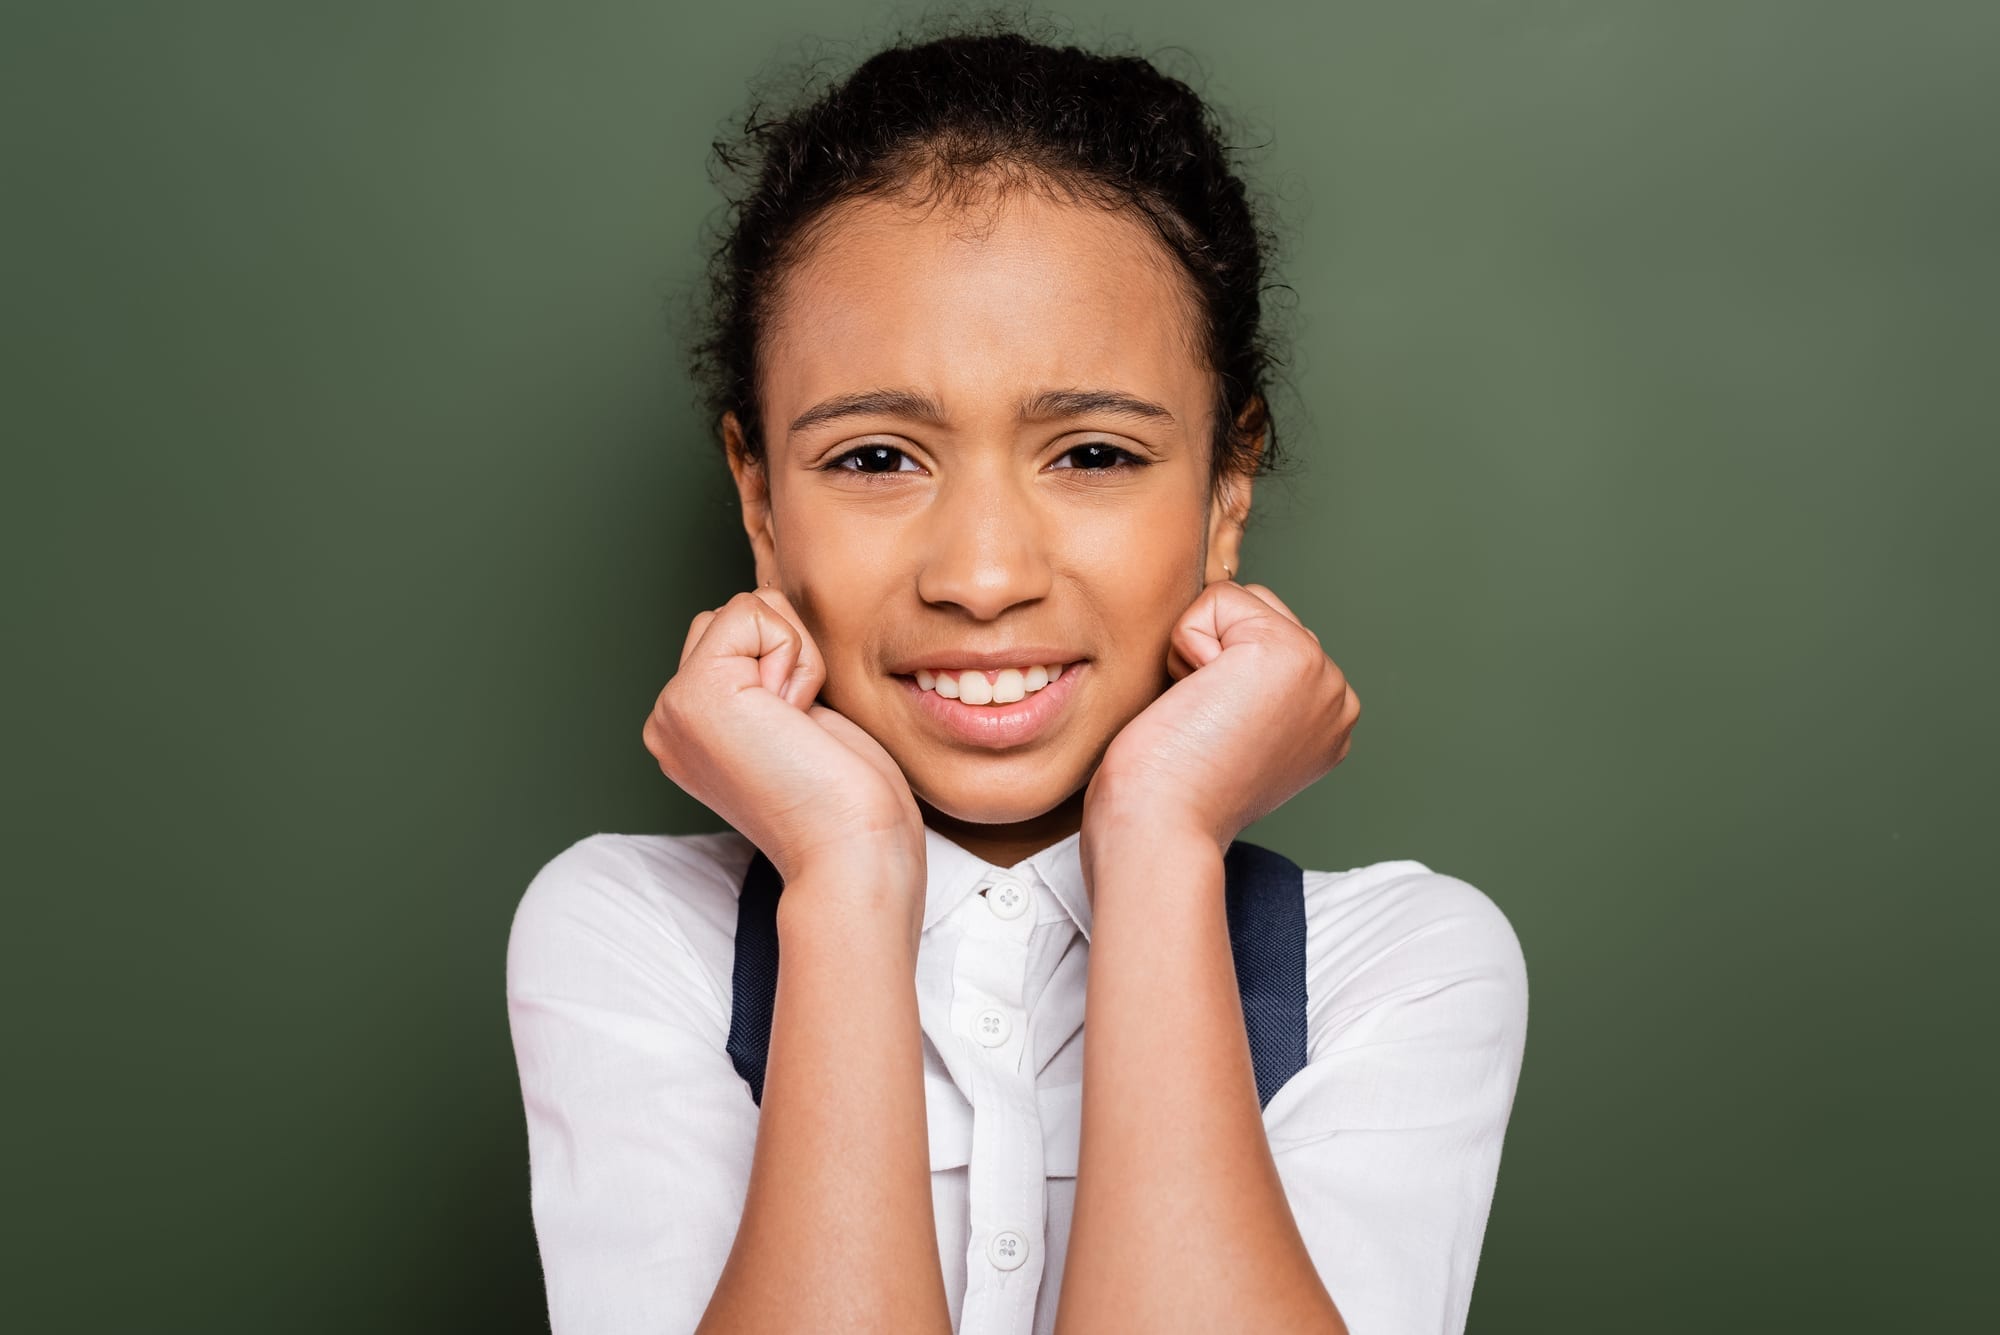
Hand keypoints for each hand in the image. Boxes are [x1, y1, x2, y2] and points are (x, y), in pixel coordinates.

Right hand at [642, 588, 925, 905]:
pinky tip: (794, 717)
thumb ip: (768, 677)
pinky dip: (797, 657)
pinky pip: (755, 613)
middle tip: (799, 731)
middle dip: (790, 653)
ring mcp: (674, 707)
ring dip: (796, 657)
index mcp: (691, 729)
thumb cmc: (848, 799)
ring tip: (797, 726)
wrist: (853, 851)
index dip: (791, 667)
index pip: (737, 636)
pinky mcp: (695, 693)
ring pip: (747, 609)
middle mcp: (670, 719)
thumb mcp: (797, 721)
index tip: (798, 738)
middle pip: (737, 615)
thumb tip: (771, 608)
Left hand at [1082, 579, 1358, 861]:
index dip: (1218, 672)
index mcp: (1328, 721)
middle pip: (1257, 611)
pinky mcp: (1289, 652)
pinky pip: (1217, 599)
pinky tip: (1198, 699)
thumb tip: (1220, 654)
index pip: (1268, 639)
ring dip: (1197, 649)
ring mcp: (1322, 673)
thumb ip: (1249, 694)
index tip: (1214, 736)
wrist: (1163, 825)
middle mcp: (1336, 697)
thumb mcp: (1233, 737)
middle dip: (1211, 653)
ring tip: (1202, 712)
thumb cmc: (1171, 792)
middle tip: (1204, 725)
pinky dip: (1186, 644)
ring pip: (1238, 602)